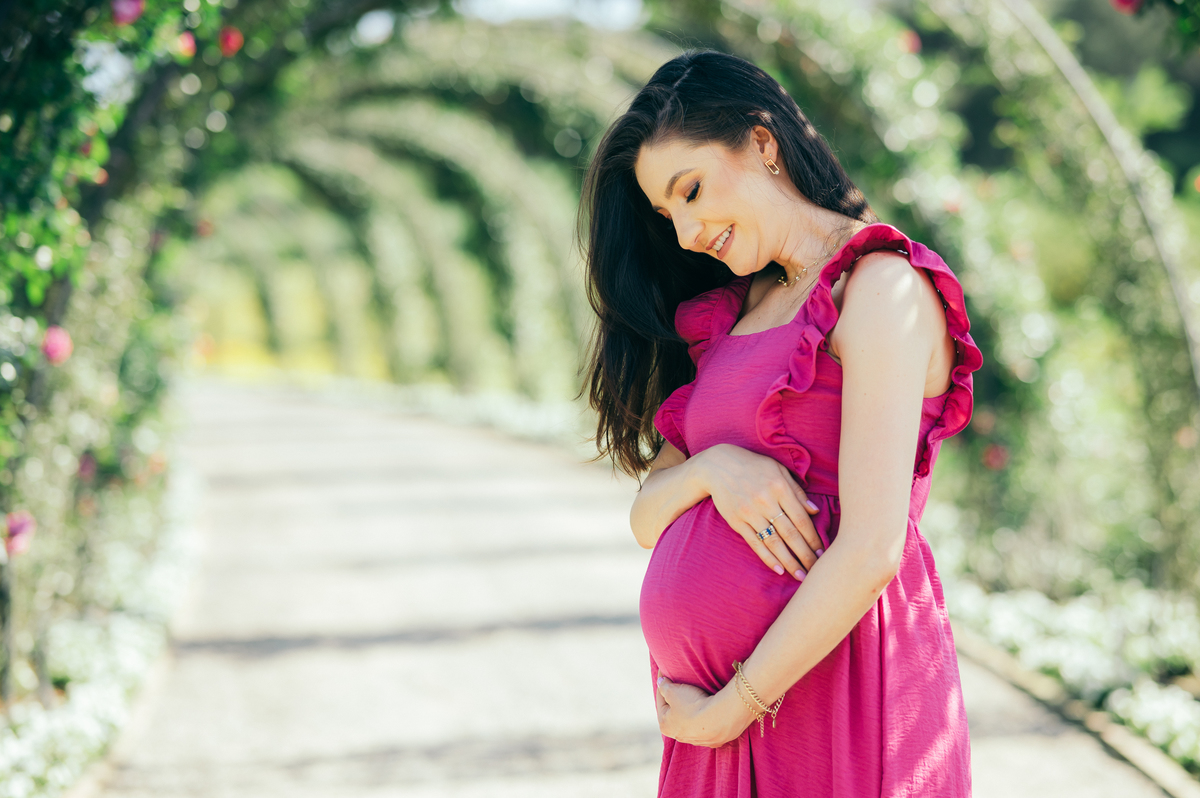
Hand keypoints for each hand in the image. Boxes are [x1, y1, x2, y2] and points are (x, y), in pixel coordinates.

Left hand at [656, 672, 753, 747]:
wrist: (721, 718)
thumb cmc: (692, 705)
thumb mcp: (673, 691)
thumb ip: (664, 686)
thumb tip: (660, 682)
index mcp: (665, 725)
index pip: (661, 700)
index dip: (663, 684)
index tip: (665, 674)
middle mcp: (679, 736)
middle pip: (675, 713)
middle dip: (677, 699)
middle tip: (681, 685)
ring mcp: (697, 740)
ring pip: (691, 721)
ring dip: (692, 710)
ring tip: (697, 697)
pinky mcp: (713, 740)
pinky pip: (707, 726)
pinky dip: (706, 718)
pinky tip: (709, 710)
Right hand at [695, 444, 823, 579]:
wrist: (718, 465)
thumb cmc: (754, 466)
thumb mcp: (778, 470)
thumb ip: (797, 491)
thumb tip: (816, 511)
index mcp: (779, 487)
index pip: (801, 518)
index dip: (814, 538)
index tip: (823, 552)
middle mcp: (765, 501)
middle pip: (790, 533)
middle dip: (805, 555)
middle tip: (816, 570)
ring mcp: (749, 512)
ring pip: (773, 542)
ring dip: (789, 561)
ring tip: (801, 576)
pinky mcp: (736, 521)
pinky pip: (754, 543)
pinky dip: (767, 557)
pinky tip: (779, 569)